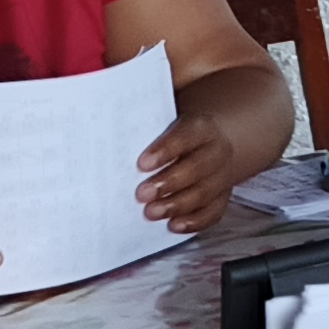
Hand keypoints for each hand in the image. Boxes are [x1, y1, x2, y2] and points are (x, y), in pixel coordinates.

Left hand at [137, 109, 242, 231]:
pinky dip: (195, 221)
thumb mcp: (165, 113)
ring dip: (178, 204)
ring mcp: (221, 176)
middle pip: (197, 167)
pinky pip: (213, 211)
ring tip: (151, 213)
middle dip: (169, 182)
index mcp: (201, 127)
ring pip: (205, 192)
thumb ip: (145, 112)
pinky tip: (174, 225)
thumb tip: (107, 103)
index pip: (186, 136)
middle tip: (141, 194)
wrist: (213, 138)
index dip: (166, 149)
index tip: (141, 163)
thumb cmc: (177, 130)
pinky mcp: (221, 196)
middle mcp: (216, 151)